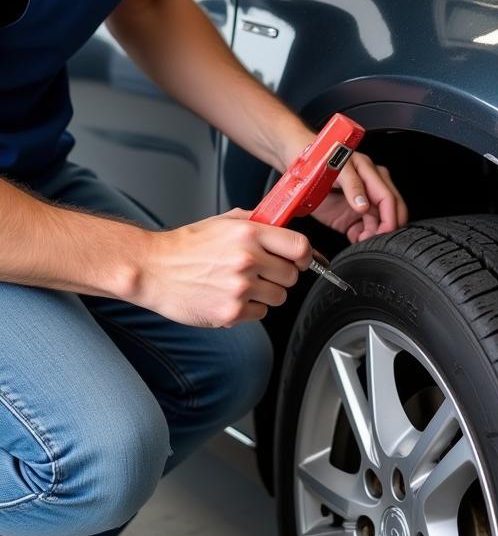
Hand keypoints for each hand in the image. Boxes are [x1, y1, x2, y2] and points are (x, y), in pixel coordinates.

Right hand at [137, 209, 310, 327]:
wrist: (153, 269)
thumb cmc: (186, 246)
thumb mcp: (224, 222)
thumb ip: (257, 221)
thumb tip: (282, 224)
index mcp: (250, 234)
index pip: (300, 247)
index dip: (306, 256)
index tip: (302, 260)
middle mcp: (248, 260)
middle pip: (292, 276)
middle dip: (281, 275)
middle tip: (263, 272)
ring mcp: (240, 288)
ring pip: (278, 297)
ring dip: (266, 293)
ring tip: (242, 284)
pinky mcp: (230, 312)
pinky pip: (259, 314)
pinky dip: (249, 309)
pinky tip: (231, 297)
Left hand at [312, 151, 408, 243]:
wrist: (299, 168)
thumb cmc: (318, 163)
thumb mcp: (335, 170)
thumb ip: (352, 185)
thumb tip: (364, 206)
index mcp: (371, 174)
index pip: (388, 198)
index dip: (390, 217)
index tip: (384, 232)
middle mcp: (371, 188)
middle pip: (391, 211)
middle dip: (387, 228)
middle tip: (374, 239)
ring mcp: (363, 202)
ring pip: (380, 223)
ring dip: (374, 235)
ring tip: (361, 239)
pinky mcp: (353, 215)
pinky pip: (365, 230)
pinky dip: (363, 237)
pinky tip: (355, 238)